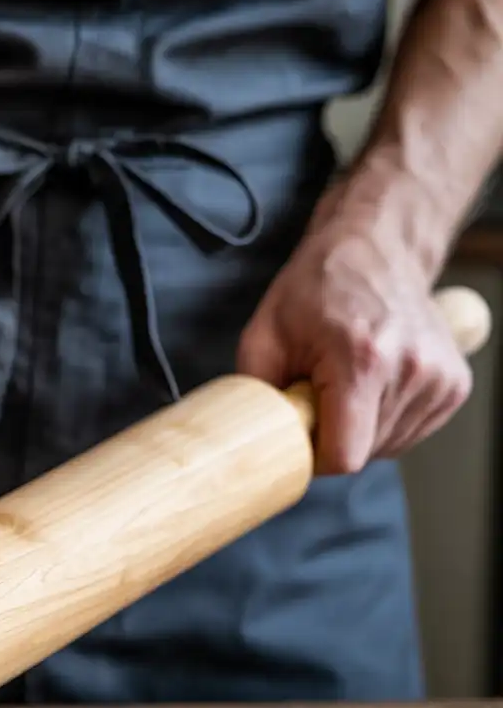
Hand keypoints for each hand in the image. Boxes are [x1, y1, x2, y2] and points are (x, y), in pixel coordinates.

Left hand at [237, 212, 471, 473]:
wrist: (377, 249)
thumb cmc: (317, 288)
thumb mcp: (263, 335)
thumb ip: (257, 396)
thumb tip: (251, 441)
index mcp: (362, 360)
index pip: (344, 456)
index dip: (313, 457)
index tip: (298, 434)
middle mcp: (410, 371)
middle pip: (363, 454)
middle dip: (333, 436)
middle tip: (319, 394)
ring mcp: (440, 379)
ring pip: (387, 448)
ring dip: (359, 429)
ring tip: (346, 384)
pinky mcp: (454, 385)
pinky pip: (410, 433)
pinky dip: (385, 421)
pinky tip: (371, 386)